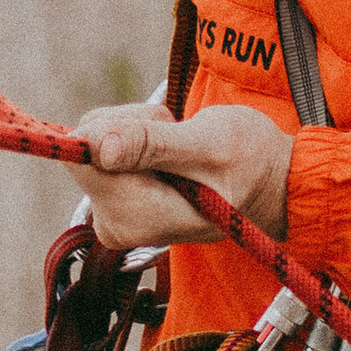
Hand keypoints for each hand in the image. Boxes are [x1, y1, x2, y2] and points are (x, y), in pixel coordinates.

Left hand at [75, 98, 293, 254]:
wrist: (268, 182)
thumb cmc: (247, 161)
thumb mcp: (207, 145)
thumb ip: (152, 145)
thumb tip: (98, 147)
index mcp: (135, 217)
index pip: (83, 158)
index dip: (114, 128)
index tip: (154, 126)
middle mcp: (116, 224)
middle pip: (88, 148)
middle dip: (130, 127)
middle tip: (176, 137)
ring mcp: (114, 215)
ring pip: (96, 143)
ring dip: (137, 130)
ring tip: (179, 145)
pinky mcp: (115, 201)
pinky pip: (104, 151)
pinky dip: (137, 139)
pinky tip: (170, 151)